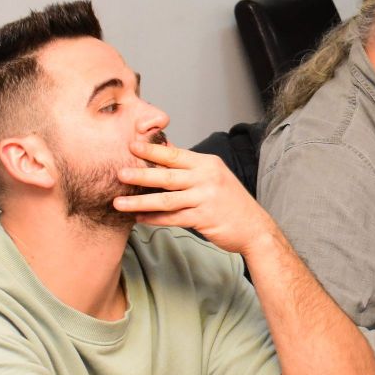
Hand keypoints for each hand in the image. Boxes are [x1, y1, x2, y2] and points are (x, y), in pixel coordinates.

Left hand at [113, 140, 274, 255]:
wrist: (255, 227)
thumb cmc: (231, 201)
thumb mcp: (215, 176)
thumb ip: (190, 167)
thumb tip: (164, 152)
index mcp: (208, 164)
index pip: (175, 155)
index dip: (152, 151)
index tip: (131, 146)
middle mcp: (207, 178)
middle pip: (167, 176)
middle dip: (141, 175)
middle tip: (119, 173)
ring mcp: (206, 199)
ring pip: (166, 200)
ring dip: (140, 202)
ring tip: (119, 202)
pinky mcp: (204, 219)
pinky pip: (173, 219)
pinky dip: (154, 219)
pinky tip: (139, 219)